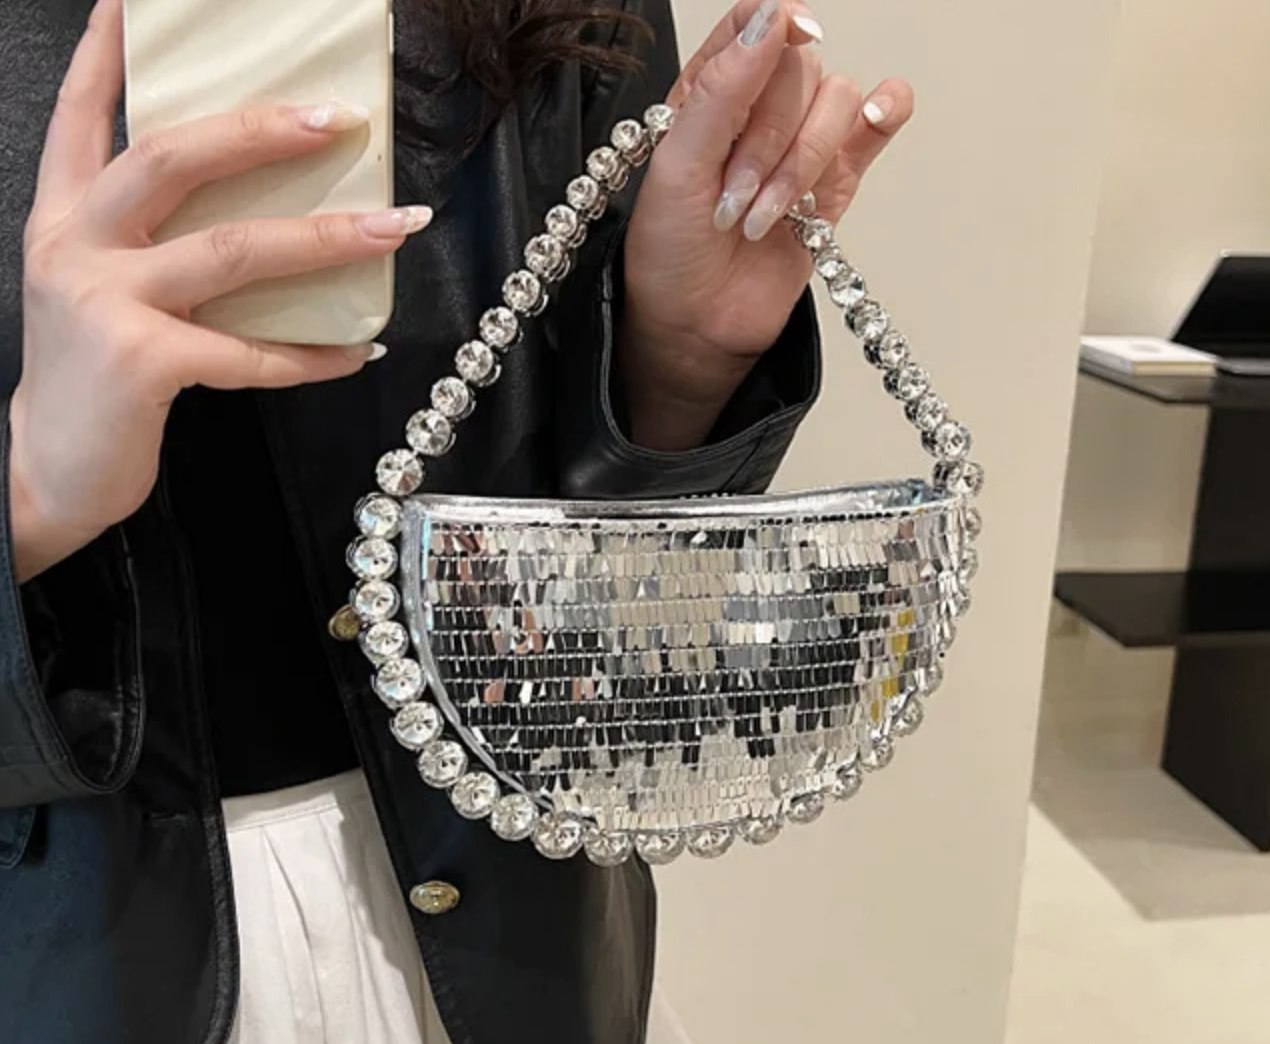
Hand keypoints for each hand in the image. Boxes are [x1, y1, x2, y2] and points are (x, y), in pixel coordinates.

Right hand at [11, 0, 429, 581]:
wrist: (45, 472)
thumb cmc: (92, 379)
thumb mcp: (102, 291)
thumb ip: (153, 244)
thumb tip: (263, 213)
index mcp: (65, 217)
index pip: (84, 114)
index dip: (112, 52)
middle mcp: (76, 244)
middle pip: (172, 157)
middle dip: (262, 131)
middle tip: (339, 118)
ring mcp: (105, 301)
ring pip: (231, 248)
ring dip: (324, 237)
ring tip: (394, 227)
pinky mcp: (142, 361)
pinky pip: (252, 352)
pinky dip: (312, 354)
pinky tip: (358, 350)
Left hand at [621, 0, 912, 449]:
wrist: (696, 325)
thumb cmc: (670, 251)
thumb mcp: (677, 164)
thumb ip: (723, 89)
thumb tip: (773, 18)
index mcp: (709, 91)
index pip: (751, 23)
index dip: (767, 26)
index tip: (769, 52)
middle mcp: (758, 109)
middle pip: (799, 69)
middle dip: (767, 139)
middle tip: (733, 196)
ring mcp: (800, 144)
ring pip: (837, 102)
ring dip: (800, 164)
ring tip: (763, 217)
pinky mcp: (835, 182)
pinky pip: (876, 124)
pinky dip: (886, 113)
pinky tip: (878, 119)